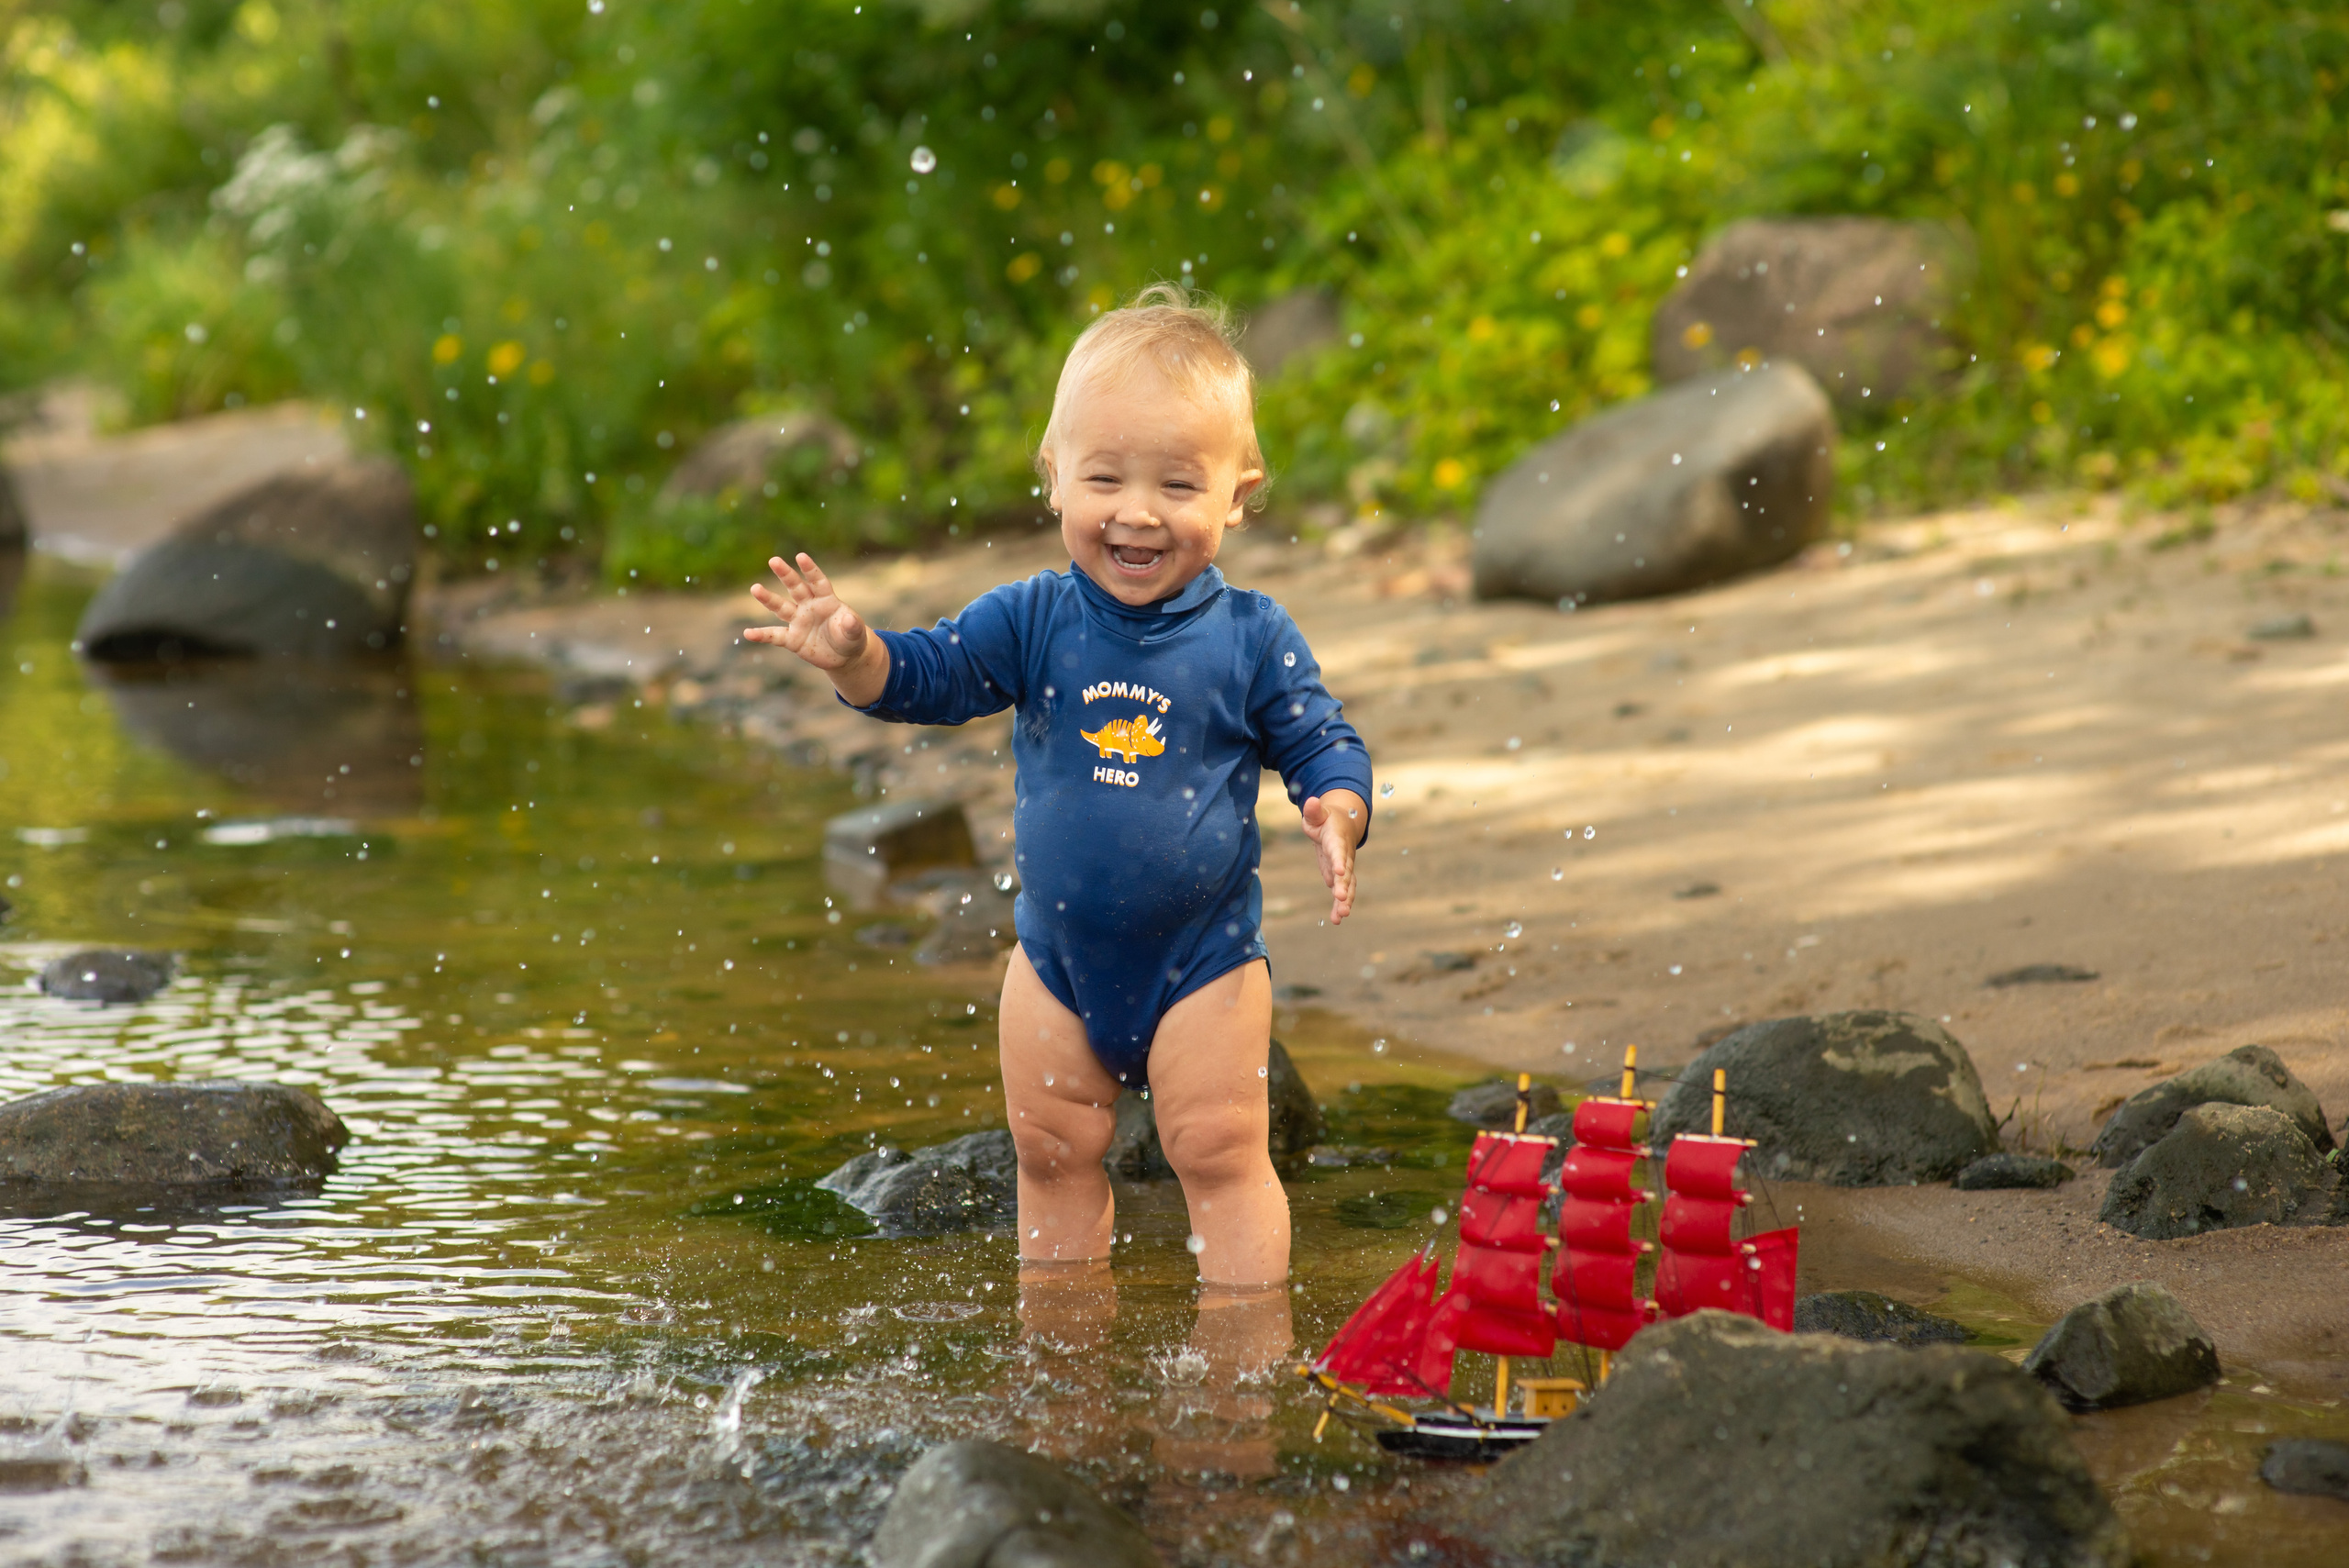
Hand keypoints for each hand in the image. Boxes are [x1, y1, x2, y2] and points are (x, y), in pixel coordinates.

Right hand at [745, 552, 888, 704]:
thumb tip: (849, 620)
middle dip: (786, 574)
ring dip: (768, 598)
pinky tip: (748, 634)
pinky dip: (762, 636)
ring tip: (755, 588)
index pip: (818, 582)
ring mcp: (799, 621)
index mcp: (826, 600)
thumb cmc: (851, 637)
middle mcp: (809, 606)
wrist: (844, 656)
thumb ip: (852, 626)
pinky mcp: (792, 639)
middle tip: (773, 560)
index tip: (801, 556)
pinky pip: (775, 636)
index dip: (810, 570)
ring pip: (781, 608)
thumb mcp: (855, 633)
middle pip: (796, 587)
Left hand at [1300, 789, 1366, 923]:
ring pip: (1347, 885)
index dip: (1339, 860)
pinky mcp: (1341, 877)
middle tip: (1341, 898)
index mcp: (1337, 839)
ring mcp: (1344, 867)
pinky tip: (1336, 919)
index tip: (1340, 871)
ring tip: (1341, 915)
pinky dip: (1340, 905)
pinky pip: (1343, 892)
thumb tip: (1311, 801)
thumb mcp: (1317, 814)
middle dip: (1344, 885)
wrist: (1341, 826)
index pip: (1338, 850)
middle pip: (1346, 872)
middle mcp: (1344, 855)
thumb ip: (1314, 811)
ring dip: (1344, 900)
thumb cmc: (1325, 819)